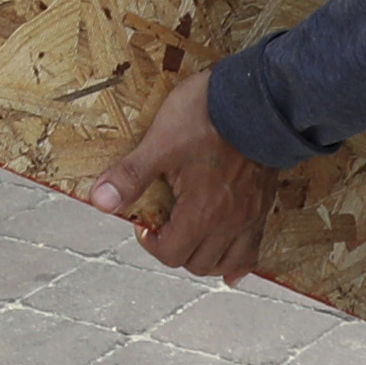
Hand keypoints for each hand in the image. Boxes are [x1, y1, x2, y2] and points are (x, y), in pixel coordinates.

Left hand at [81, 69, 279, 280]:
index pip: (171, 254)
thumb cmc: (209, 117)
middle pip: (198, 264)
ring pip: (227, 263)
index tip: (145, 224)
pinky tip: (230, 265)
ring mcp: (250, 216)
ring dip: (205, 259)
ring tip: (190, 242)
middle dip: (175, 251)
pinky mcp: (263, 206)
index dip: (151, 243)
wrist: (259, 99)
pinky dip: (239, 261)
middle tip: (164, 228)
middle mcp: (229, 223)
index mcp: (201, 212)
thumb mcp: (160, 142)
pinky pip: (254, 250)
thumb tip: (102, 202)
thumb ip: (131, 176)